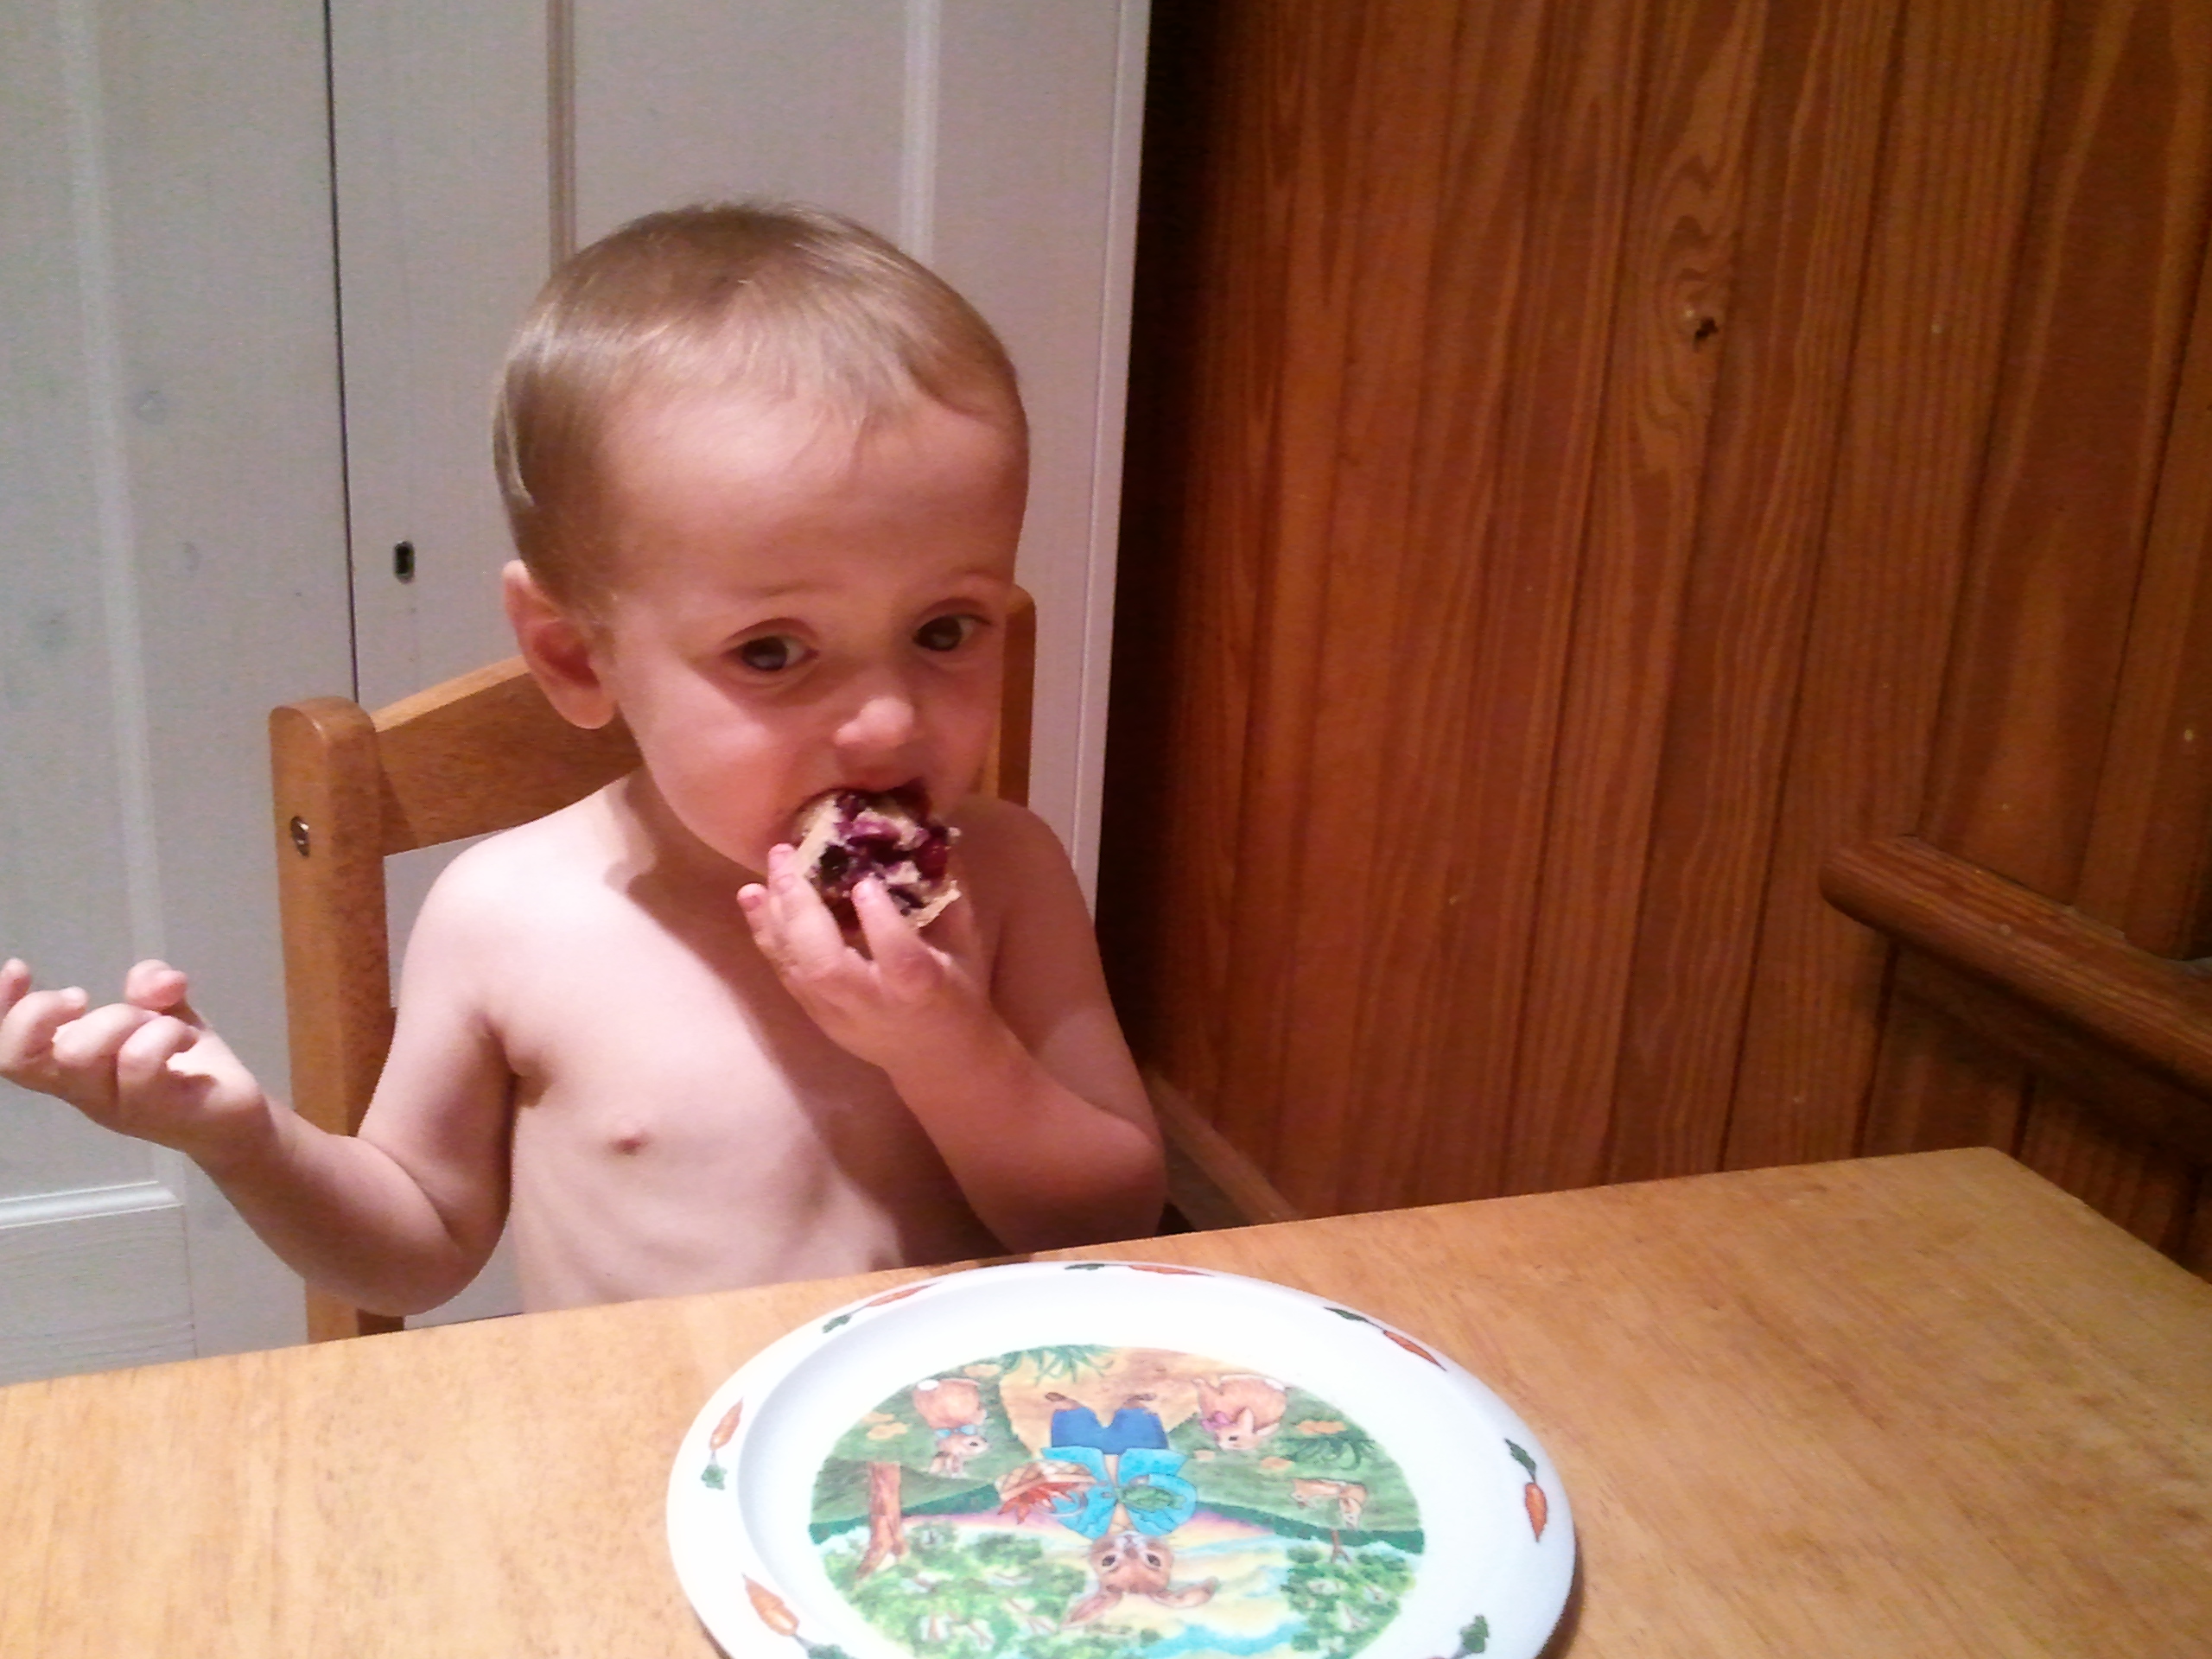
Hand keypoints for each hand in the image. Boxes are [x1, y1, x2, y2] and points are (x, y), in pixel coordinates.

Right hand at [0, 958, 269, 1158]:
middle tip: (86, 999)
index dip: (0, 1010)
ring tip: (155, 1021)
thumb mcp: (164, 1015)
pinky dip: (165, 1033)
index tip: (20, 968)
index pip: (7, 1053)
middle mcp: (84, 1092)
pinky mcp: (159, 1109)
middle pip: (24, 1057)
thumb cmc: (184, 1066)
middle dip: (49, 1010)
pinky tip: (186, 1039)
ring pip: (80, 1054)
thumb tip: (157, 979)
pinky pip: (139, 1063)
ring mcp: (119, 1105)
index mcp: (71, 1071)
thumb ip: (151, 988)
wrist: (237, 1117)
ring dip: (121, 1018)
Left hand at [737, 846, 1010, 1079]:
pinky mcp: (816, 1015)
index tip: (866, 881)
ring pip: (796, 970)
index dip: (879, 921)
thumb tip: (926, 835)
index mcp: (922, 988)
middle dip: (801, 910)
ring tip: (760, 875)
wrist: (938, 1059)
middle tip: (786, 859)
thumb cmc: (957, 993)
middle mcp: (873, 1005)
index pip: (899, 958)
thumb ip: (945, 895)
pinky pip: (784, 972)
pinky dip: (766, 933)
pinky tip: (752, 898)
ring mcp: (838, 1014)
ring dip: (772, 919)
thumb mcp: (966, 945)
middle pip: (828, 966)